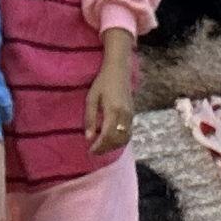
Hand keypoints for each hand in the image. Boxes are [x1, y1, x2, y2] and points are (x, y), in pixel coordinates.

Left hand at [84, 29, 134, 155]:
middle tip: (94, 152)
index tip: (90, 151)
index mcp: (113, 111)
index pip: (107, 136)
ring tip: (102, 147)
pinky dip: (120, 140)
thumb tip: (88, 137)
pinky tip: (111, 140)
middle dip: (105, 149)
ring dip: (114, 146)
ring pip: (125, 138)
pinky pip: (128, 133)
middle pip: (117, 140)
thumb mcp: (91, 98)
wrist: (119, 69)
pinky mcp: (133, 114)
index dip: (99, 146)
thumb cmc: (102, 82)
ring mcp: (131, 115)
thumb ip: (89, 118)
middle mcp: (124, 115)